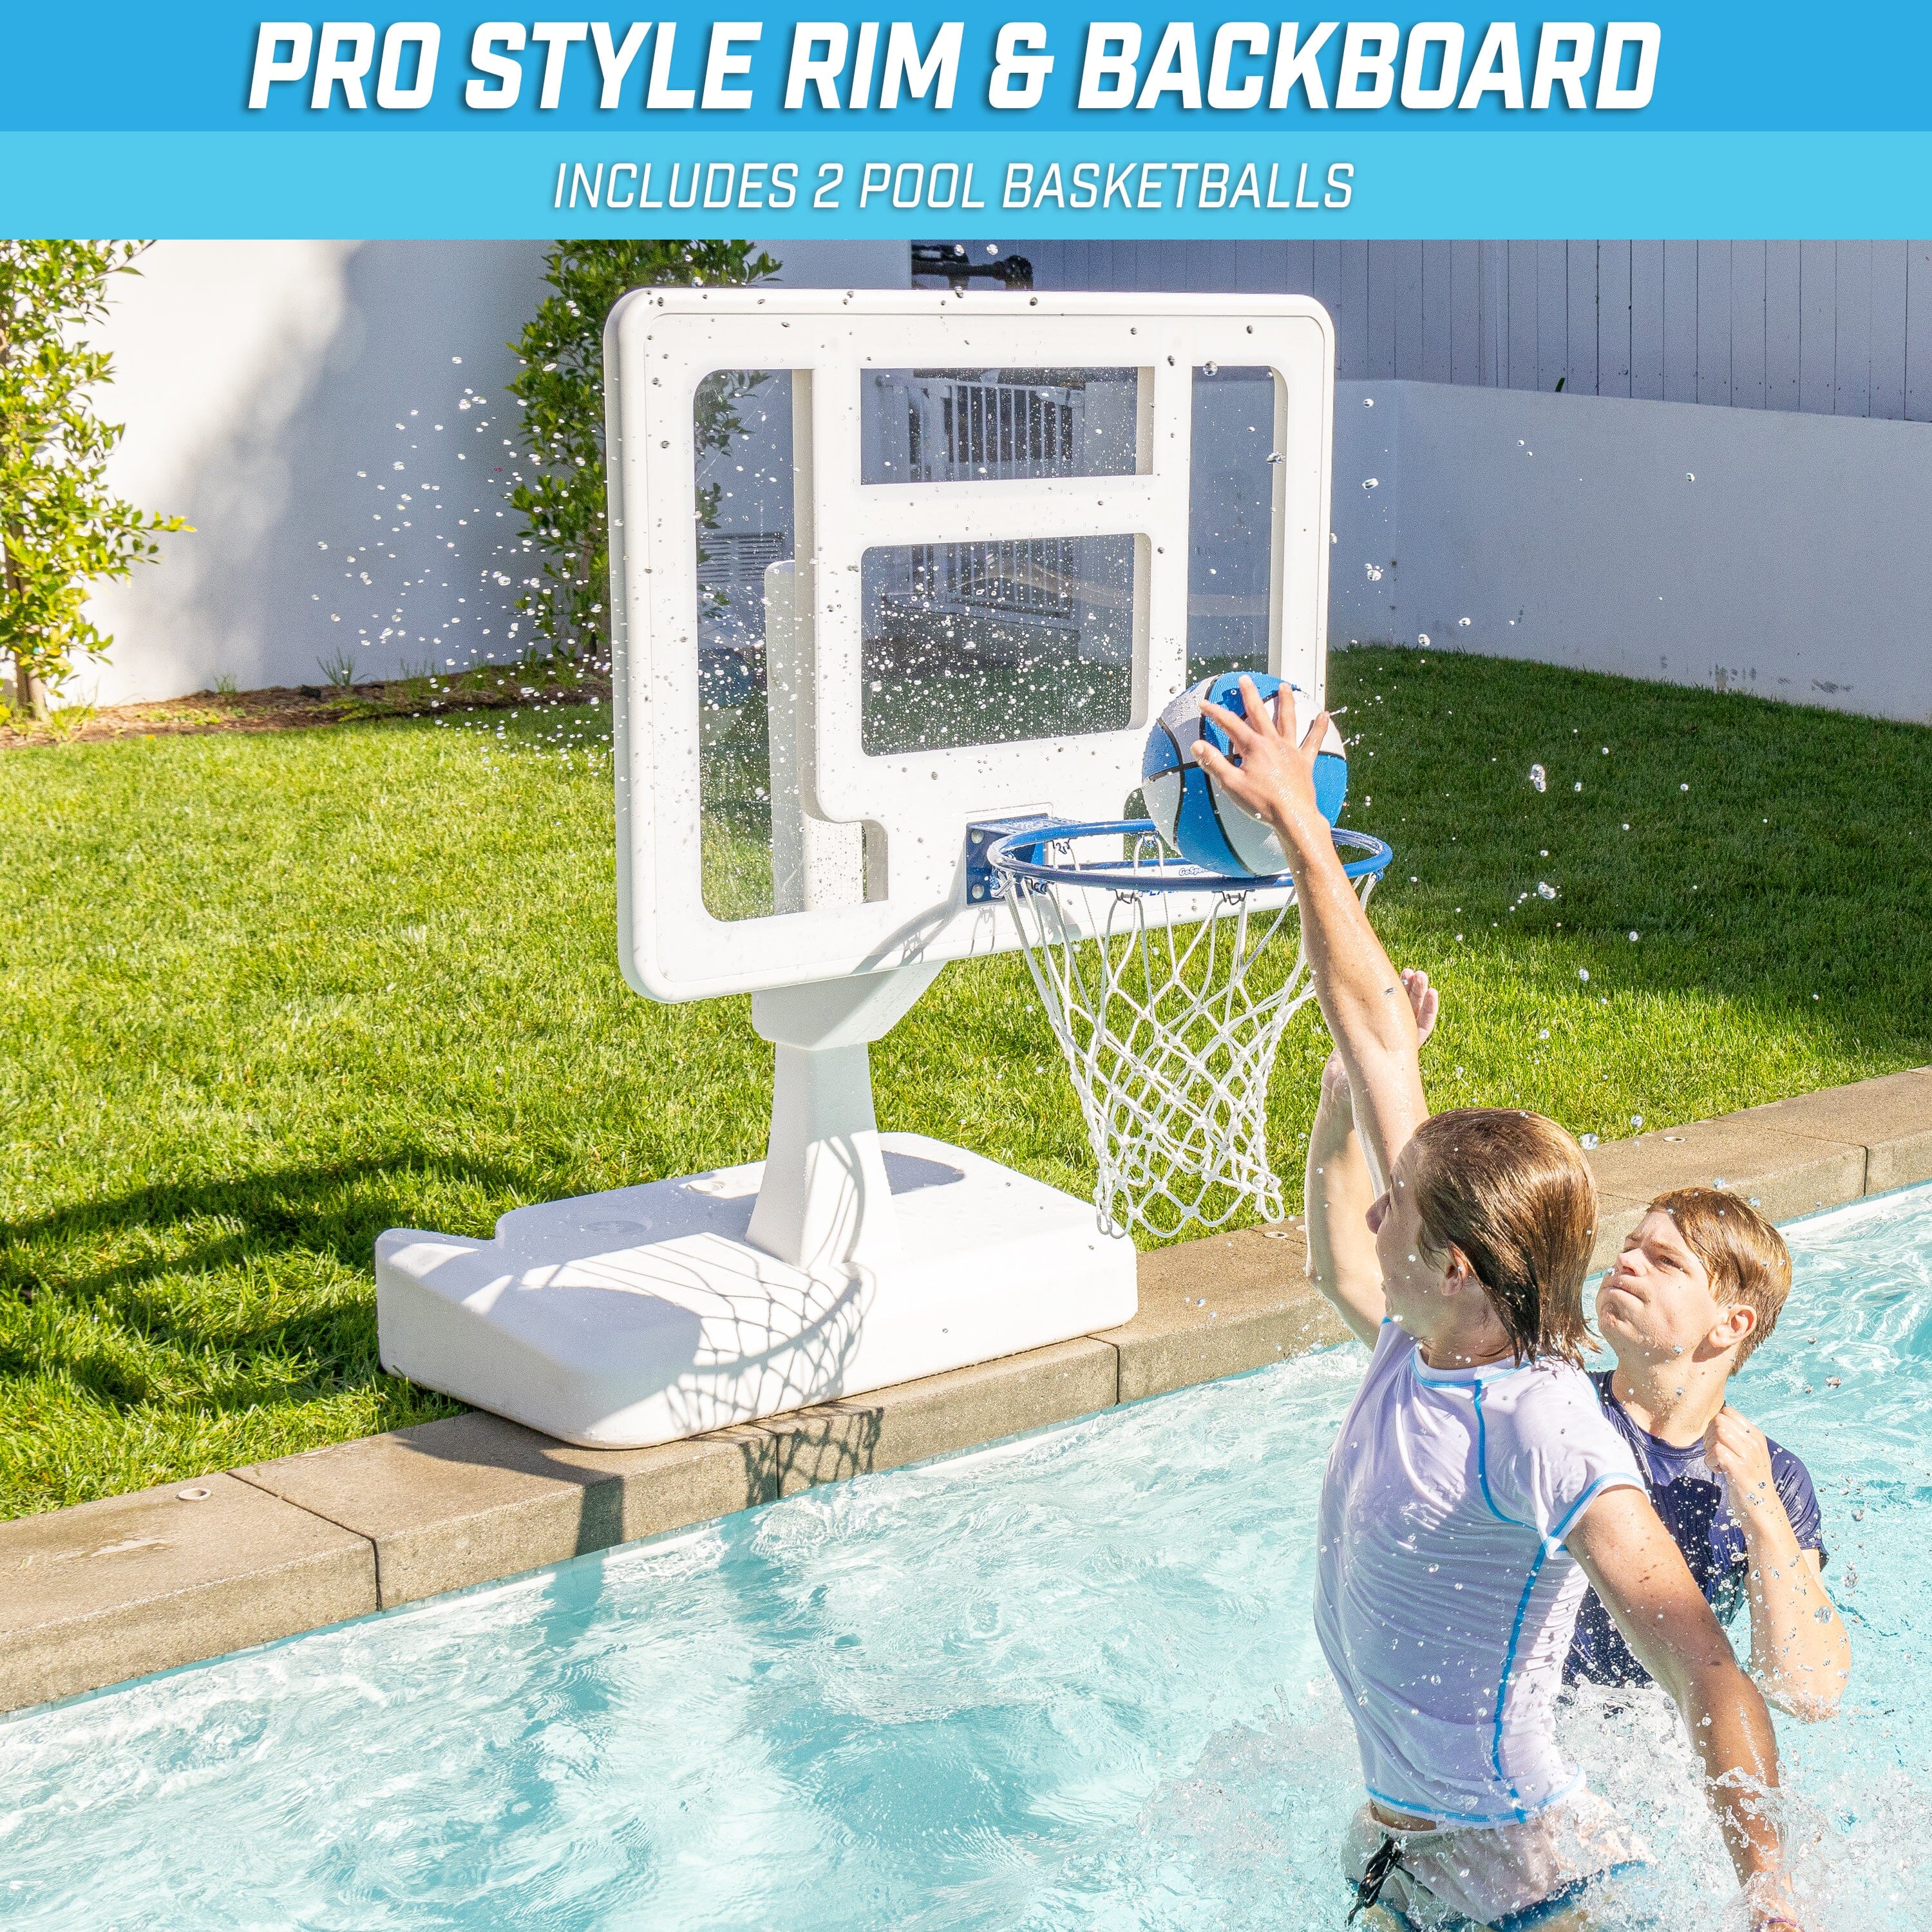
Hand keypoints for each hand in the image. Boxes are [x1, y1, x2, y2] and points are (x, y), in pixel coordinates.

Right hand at [1193, 677, 1333, 852]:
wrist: (1293, 816)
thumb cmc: (1261, 803)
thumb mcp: (1231, 784)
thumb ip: (1213, 762)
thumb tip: (1197, 745)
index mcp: (1253, 747)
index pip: (1229, 724)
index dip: (1215, 712)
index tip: (1204, 704)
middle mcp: (1272, 743)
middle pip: (1259, 712)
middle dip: (1250, 694)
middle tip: (1245, 679)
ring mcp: (1291, 750)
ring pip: (1288, 719)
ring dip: (1286, 701)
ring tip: (1285, 686)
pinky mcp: (1305, 761)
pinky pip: (1314, 741)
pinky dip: (1319, 728)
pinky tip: (1324, 715)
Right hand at [1320, 968, 1437, 1108]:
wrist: (1338, 1097)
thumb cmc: (1357, 1097)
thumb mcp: (1372, 1086)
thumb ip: (1378, 1070)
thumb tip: (1387, 1051)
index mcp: (1402, 1054)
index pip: (1421, 1028)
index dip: (1428, 1010)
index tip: (1432, 992)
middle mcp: (1393, 1041)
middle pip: (1410, 1013)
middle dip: (1416, 993)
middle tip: (1418, 974)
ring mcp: (1377, 1034)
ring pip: (1394, 1008)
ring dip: (1401, 990)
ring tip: (1406, 971)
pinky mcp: (1361, 1030)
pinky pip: (1374, 1009)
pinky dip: (1378, 995)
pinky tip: (1378, 981)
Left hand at [1705, 1406, 1779, 1520]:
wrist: (1762, 1508)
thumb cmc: (1750, 1479)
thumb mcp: (1749, 1453)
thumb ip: (1736, 1435)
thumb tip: (1717, 1420)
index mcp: (1756, 1435)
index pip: (1727, 1411)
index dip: (1716, 1423)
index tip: (1719, 1440)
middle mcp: (1754, 1442)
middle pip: (1719, 1420)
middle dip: (1710, 1434)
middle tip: (1715, 1452)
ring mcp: (1748, 1455)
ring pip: (1717, 1433)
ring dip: (1709, 1448)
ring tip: (1717, 1462)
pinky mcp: (1739, 1469)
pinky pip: (1715, 1451)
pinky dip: (1710, 1461)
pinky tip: (1719, 1471)